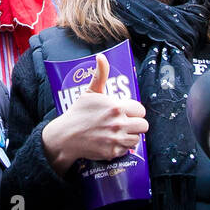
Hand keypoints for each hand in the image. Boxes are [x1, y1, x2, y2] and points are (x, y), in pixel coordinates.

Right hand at [41, 54, 148, 175]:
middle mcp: (118, 123)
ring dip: (130, 136)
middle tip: (125, 123)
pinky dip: (121, 147)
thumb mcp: (90, 92)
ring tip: (119, 133)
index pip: (140, 110)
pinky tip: (111, 141)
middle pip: (143, 125)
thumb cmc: (78, 113)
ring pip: (137, 139)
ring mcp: (116, 139)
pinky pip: (127, 150)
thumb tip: (101, 57)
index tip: (126, 112)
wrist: (66, 136)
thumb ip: (100, 75)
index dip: (134, 111)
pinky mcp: (113, 152)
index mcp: (116, 107)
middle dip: (136, 124)